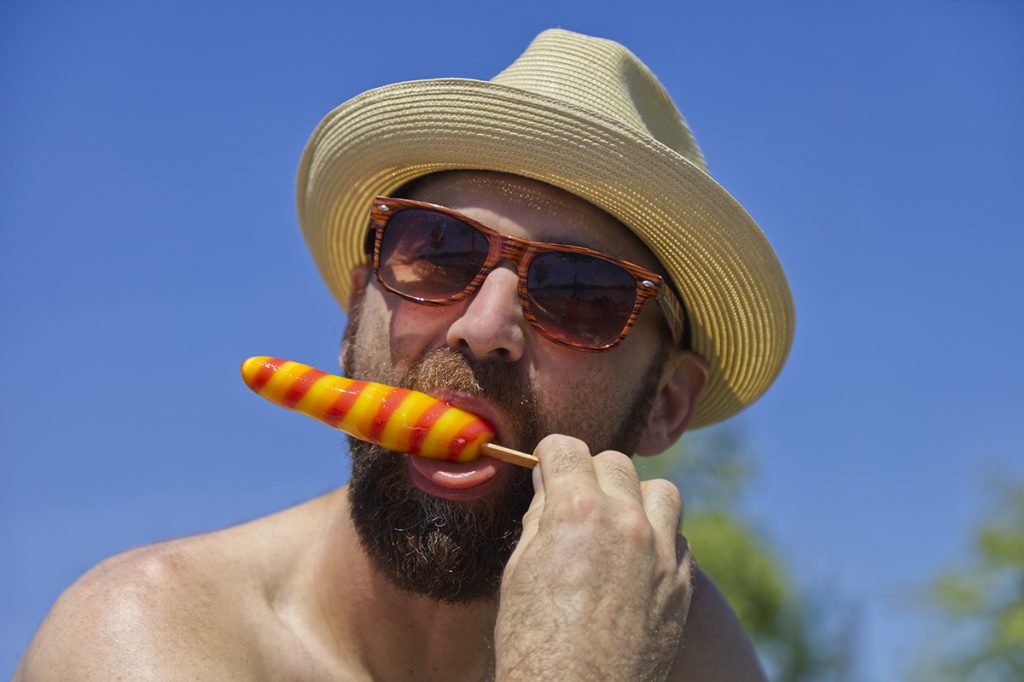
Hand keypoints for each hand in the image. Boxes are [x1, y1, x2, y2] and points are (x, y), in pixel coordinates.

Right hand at [494, 434, 693, 681]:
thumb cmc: (534, 641)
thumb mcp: (519, 569)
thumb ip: (540, 517)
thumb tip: (549, 485)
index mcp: (577, 509)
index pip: (568, 448)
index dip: (552, 455)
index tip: (548, 465)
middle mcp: (626, 520)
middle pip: (616, 462)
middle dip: (592, 473)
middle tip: (576, 498)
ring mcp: (661, 552)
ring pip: (661, 491)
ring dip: (638, 498)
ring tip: (617, 523)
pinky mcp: (681, 584)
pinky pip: (679, 538)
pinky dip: (660, 539)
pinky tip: (637, 561)